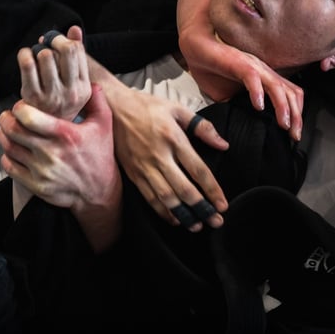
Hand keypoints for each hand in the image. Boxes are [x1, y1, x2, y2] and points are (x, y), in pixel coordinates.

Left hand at [0, 84, 121, 250]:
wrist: (98, 192)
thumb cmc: (99, 155)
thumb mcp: (104, 125)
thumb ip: (96, 100)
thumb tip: (89, 82)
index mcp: (65, 135)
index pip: (29, 117)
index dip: (19, 108)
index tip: (20, 106)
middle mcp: (51, 153)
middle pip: (14, 131)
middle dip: (6, 119)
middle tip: (8, 115)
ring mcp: (41, 171)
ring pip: (9, 147)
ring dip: (4, 135)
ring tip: (8, 130)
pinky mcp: (35, 185)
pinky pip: (10, 166)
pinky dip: (7, 155)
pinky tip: (13, 150)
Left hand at [17, 25, 90, 120]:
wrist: (49, 143)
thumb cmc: (62, 109)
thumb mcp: (79, 88)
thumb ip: (78, 58)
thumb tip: (74, 29)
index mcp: (84, 89)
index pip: (77, 51)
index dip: (63, 40)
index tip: (55, 42)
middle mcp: (71, 93)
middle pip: (64, 50)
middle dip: (53, 42)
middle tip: (45, 46)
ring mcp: (52, 97)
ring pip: (45, 55)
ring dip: (37, 51)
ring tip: (35, 57)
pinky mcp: (32, 99)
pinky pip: (27, 66)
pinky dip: (24, 56)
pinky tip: (24, 58)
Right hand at [99, 74, 229, 229]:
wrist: (112, 107)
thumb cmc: (145, 107)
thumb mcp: (176, 108)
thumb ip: (201, 127)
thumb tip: (222, 144)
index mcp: (173, 138)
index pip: (198, 170)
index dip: (212, 190)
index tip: (222, 204)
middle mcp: (159, 155)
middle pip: (184, 189)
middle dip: (202, 208)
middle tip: (215, 221)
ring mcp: (144, 166)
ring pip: (166, 197)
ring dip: (183, 215)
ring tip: (196, 226)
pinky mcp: (132, 172)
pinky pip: (148, 197)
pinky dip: (162, 211)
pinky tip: (173, 219)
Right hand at [179, 19, 303, 140]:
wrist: (196, 48)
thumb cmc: (211, 70)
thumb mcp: (228, 97)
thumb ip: (238, 107)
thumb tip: (244, 125)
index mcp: (264, 79)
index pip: (291, 95)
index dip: (297, 114)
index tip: (293, 133)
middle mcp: (263, 72)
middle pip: (291, 93)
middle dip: (296, 116)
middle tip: (294, 135)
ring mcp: (253, 66)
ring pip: (277, 86)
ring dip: (283, 106)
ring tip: (283, 123)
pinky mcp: (238, 63)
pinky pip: (252, 77)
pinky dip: (257, 92)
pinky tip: (258, 106)